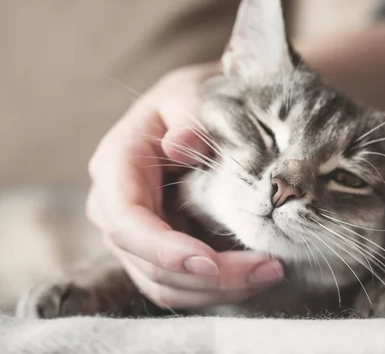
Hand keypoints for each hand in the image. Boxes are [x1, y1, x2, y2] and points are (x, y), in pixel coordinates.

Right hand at [87, 63, 282, 308]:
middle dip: (208, 276)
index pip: (127, 221)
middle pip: (149, 262)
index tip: (212, 263)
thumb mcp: (191, 95)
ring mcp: (134, 233)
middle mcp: (114, 207)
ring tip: (271, 271)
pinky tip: (255, 275)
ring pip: (166, 284)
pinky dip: (216, 289)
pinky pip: (180, 285)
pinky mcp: (156, 249)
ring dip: (218, 289)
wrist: (192, 112)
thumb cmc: (191, 101)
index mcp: (116, 165)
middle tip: (268, 267)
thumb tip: (179, 144)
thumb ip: (190, 117)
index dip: (165, 250)